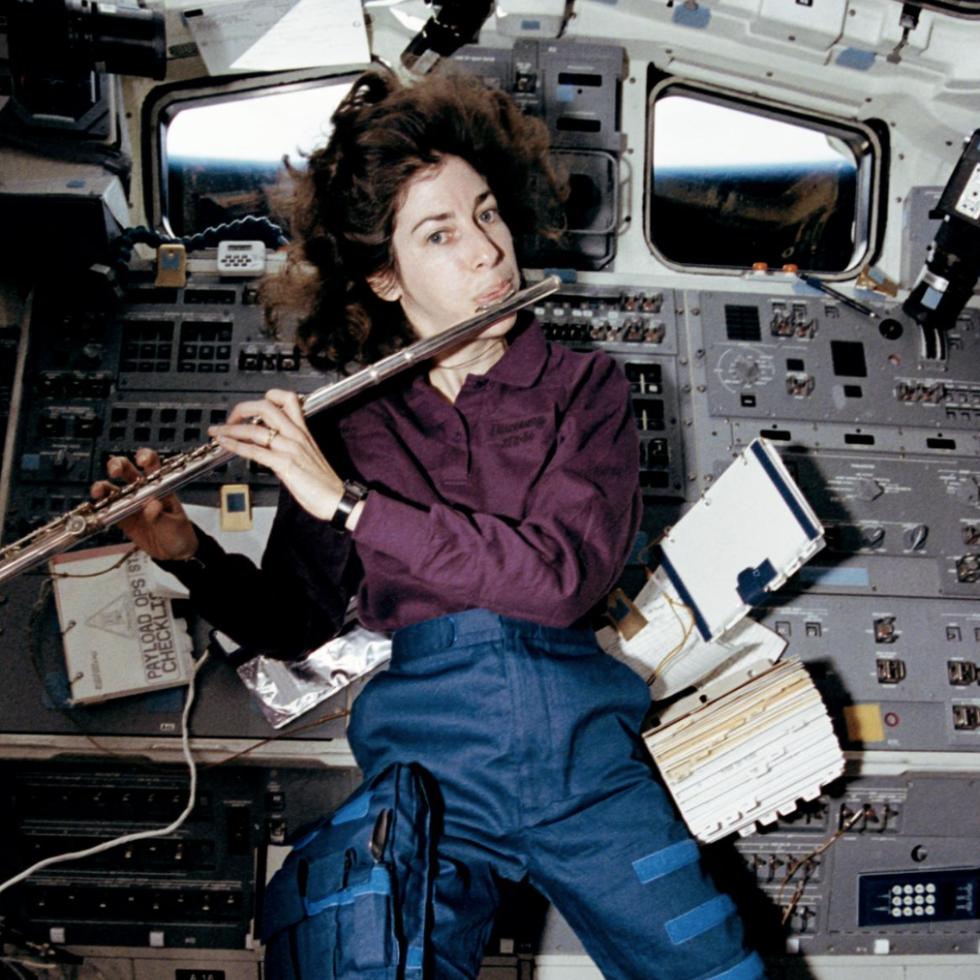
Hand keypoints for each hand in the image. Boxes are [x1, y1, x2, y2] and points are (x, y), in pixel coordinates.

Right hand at [91, 449, 199, 560]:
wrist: (174, 554)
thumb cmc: (180, 533)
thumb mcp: (174, 525)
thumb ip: (162, 516)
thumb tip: (152, 506)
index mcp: (160, 486)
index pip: (152, 465)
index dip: (145, 457)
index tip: (140, 460)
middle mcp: (143, 491)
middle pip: (127, 470)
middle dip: (118, 465)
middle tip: (115, 472)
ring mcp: (130, 503)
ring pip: (112, 488)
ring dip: (102, 487)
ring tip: (99, 492)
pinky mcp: (122, 517)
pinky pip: (106, 509)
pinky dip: (99, 507)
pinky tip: (96, 508)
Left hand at [209, 389, 346, 521]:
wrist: (337, 499)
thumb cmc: (324, 482)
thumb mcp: (307, 456)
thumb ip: (289, 446)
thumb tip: (268, 445)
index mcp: (303, 431)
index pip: (287, 399)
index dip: (266, 397)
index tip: (252, 408)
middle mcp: (296, 435)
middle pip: (265, 407)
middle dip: (242, 409)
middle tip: (230, 418)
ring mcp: (290, 448)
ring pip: (256, 428)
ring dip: (231, 428)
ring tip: (217, 432)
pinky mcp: (285, 464)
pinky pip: (256, 450)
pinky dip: (236, 445)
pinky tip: (225, 444)